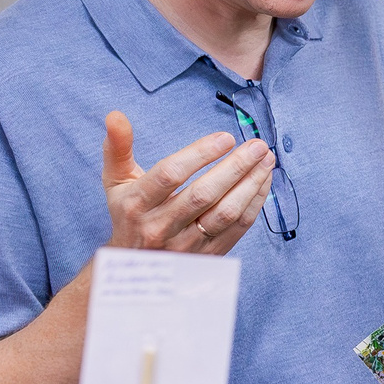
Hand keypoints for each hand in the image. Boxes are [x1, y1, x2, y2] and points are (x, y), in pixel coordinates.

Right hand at [101, 110, 271, 252]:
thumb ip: (118, 147)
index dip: (199, 154)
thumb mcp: (116, 181)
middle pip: (203, 195)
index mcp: (136, 204)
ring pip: (225, 213)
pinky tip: (263, 181)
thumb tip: (116, 115)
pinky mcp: (207, 256)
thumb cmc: (128, 214)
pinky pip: (237, 228)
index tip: (225, 138)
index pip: (170, 175)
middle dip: (235, 167)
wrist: (133, 267)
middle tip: (257, 145)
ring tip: (267, 160)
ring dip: (251, 184)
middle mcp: (160, 227)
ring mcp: (185, 245)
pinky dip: (254, 203)